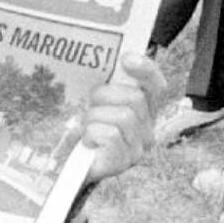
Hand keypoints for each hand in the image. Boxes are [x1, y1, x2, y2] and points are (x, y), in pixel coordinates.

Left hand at [78, 52, 166, 184]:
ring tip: (87, 127)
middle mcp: (147, 130)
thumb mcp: (96, 102)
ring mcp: (137, 148)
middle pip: (135, 98)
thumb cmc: (84, 130)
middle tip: (90, 105)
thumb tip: (114, 56)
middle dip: (105, 95)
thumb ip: (109, 83)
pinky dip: (92, 134)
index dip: (145, 69)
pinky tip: (87, 142)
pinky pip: (110, 134)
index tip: (126, 59)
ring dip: (95, 117)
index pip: (156, 85)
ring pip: (123, 116)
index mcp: (144, 111)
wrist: (68, 166)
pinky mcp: (122, 162)